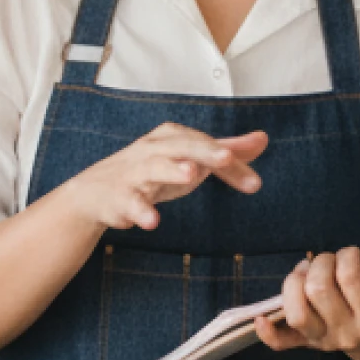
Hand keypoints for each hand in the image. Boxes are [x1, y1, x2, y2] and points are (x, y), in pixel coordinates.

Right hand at [65, 124, 267, 230]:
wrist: (97, 193)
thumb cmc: (151, 172)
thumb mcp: (190, 159)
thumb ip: (226, 152)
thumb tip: (262, 139)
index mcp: (172, 138)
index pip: (205, 145)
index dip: (229, 160)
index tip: (254, 182)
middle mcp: (153, 150)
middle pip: (180, 146)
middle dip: (202, 150)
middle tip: (226, 156)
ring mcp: (134, 173)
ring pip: (153, 167)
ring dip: (171, 170)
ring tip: (191, 174)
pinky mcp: (119, 197)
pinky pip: (129, 202)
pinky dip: (139, 211)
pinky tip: (152, 221)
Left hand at [252, 246, 359, 359]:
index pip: (350, 281)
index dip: (347, 257)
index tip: (353, 252)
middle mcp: (346, 333)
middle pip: (317, 292)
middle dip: (320, 264)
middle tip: (329, 258)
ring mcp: (325, 341)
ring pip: (296, 312)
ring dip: (294, 283)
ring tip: (305, 270)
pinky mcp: (310, 345)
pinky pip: (284, 344)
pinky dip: (269, 333)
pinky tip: (260, 317)